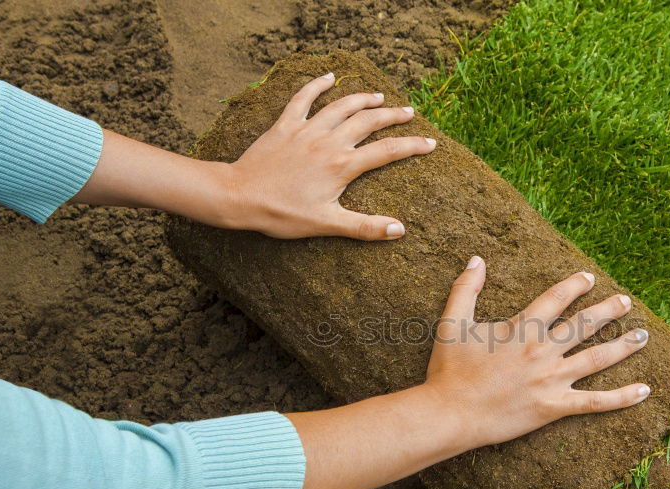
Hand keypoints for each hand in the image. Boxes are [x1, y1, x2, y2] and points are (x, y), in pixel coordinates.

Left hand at [222, 71, 435, 239]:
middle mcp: (328, 142)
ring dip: (362, 98)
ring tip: (379, 96)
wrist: (239, 196)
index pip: (386, 152)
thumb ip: (365, 227)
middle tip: (409, 113)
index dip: (412, 146)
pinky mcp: (285, 125)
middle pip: (368, 121)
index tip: (430, 143)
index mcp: (342, 165)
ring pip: (341, 106)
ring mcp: (306, 130)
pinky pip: (303, 98)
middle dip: (392, 116)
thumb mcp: (327, 225)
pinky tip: (328, 77)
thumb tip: (398, 230)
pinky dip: (317, 84)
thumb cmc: (282, 214)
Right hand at [423, 256, 650, 448]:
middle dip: (609, 311)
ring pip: (597, 359)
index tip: (589, 278)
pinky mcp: (554, 407)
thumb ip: (465, 288)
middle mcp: (542, 351)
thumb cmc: (449, 370)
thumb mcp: (452, 323)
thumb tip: (477, 259)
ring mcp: (551, 380)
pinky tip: (644, 390)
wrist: (451, 413)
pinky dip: (622, 397)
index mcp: (521, 328)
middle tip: (626, 302)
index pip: (556, 299)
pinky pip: (595, 402)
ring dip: (623, 346)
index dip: (574, 286)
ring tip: (643, 336)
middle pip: (585, 325)